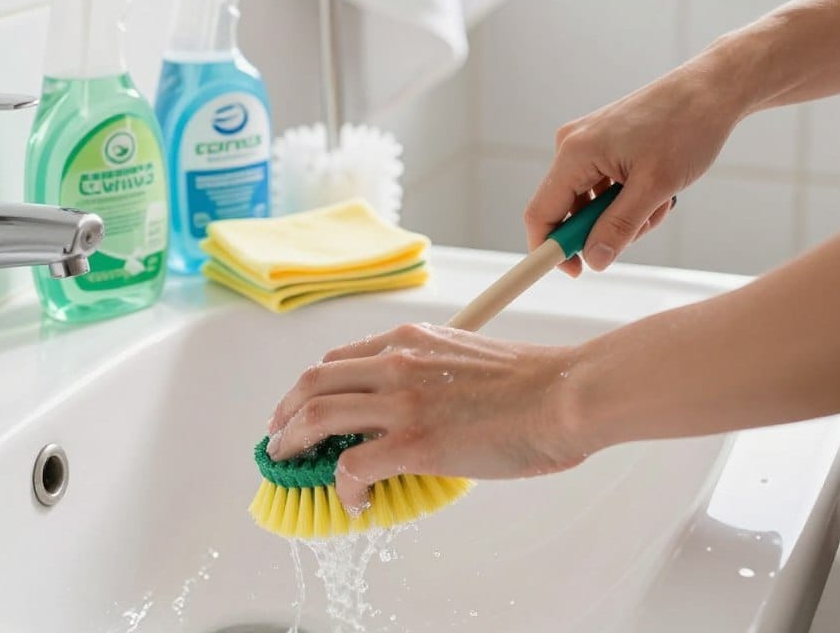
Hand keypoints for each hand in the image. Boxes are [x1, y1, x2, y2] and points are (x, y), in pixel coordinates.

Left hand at [266, 322, 584, 511]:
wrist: (561, 394)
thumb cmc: (530, 380)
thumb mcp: (465, 355)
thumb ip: (429, 370)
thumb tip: (413, 405)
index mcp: (411, 338)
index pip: (339, 359)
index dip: (311, 387)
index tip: (302, 408)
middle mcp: (397, 361)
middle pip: (314, 382)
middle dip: (285, 413)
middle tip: (278, 438)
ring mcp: (401, 400)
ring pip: (317, 418)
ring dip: (294, 445)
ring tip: (290, 466)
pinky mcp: (413, 441)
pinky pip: (351, 467)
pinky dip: (341, 487)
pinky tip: (352, 500)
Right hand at [525, 61, 743, 275]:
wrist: (711, 90)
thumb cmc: (686, 128)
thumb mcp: (655, 187)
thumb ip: (619, 226)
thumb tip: (593, 260)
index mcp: (575, 152)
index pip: (542, 213)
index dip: (551, 250)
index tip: (575, 274)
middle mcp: (572, 145)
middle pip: (569, 210)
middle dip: (605, 228)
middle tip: (646, 224)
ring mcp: (587, 142)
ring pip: (592, 203)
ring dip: (624, 215)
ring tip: (662, 200)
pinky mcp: (603, 143)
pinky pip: (604, 187)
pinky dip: (629, 198)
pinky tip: (658, 187)